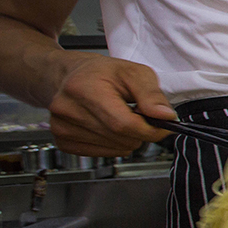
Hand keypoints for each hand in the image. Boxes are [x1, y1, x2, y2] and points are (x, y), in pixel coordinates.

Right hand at [48, 54, 175, 155]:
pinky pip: (103, 154)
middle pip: (121, 138)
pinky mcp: (62, 142)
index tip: (163, 125)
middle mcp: (68, 110)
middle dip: (141, 131)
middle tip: (139, 115)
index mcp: (85, 89)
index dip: (150, 129)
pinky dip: (115, 144)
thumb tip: (166, 116)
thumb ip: (152, 95)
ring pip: (115, 149)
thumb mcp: (134, 73)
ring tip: (121, 116)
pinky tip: (109, 126)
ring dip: (128, 138)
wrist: (72, 77)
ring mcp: (61, 128)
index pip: (124, 124)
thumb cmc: (103, 74)